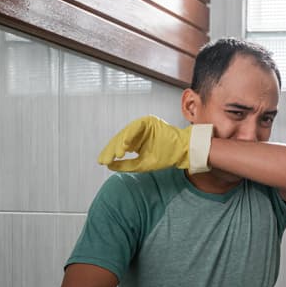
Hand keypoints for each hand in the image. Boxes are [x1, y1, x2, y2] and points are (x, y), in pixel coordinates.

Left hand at [97, 115, 212, 173]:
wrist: (183, 151)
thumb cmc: (166, 157)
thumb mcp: (143, 164)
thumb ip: (126, 165)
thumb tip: (108, 165)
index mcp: (135, 142)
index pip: (119, 146)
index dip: (110, 154)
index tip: (102, 162)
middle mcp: (137, 132)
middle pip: (119, 139)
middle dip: (111, 150)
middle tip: (104, 159)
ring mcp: (142, 126)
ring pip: (126, 133)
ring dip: (120, 144)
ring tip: (116, 154)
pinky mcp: (149, 121)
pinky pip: (136, 127)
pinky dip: (130, 135)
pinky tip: (124, 145)